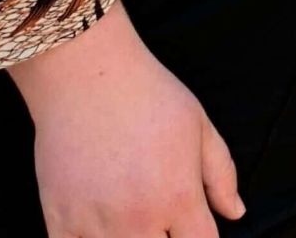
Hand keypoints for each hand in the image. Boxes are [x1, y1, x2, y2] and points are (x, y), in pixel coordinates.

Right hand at [10, 4, 244, 236]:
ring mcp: (95, 224)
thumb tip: (236, 212)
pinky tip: (96, 226)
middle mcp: (138, 219)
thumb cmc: (147, 93)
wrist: (86, 73)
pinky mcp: (59, 221)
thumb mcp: (199, 126)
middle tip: (161, 220)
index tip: (193, 229)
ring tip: (130, 218)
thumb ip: (222, 174)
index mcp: (178, 197)